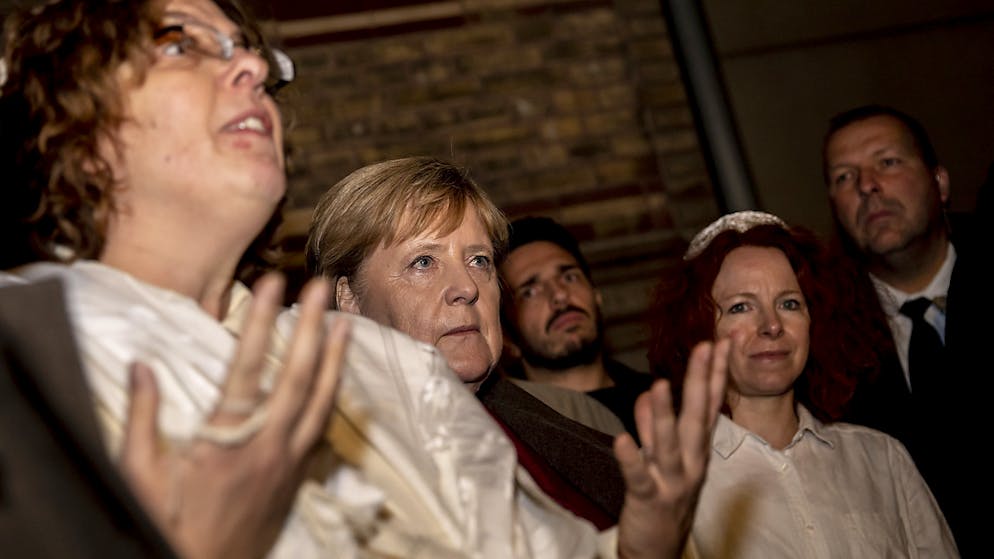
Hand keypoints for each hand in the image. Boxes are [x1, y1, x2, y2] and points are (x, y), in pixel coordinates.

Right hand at [118, 274, 348, 558]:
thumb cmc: (167, 525)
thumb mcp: (139, 476)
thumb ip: (144, 419)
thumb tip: (141, 366)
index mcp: (225, 441)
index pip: (247, 367)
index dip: (261, 322)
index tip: (272, 283)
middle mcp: (266, 446)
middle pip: (296, 375)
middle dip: (309, 325)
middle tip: (320, 285)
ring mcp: (288, 461)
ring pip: (320, 400)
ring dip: (334, 357)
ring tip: (344, 320)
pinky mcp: (297, 476)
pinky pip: (321, 427)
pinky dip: (331, 395)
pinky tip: (337, 374)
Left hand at [614, 339, 728, 558]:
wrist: (658, 549)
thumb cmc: (662, 497)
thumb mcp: (661, 456)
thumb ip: (654, 425)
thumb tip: (649, 391)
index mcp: (695, 449)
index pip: (708, 405)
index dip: (713, 373)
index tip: (718, 342)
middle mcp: (690, 462)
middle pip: (698, 417)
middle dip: (701, 381)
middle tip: (704, 347)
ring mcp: (672, 481)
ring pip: (668, 445)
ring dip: (665, 415)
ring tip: (660, 384)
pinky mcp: (648, 499)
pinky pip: (639, 477)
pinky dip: (630, 459)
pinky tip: (620, 440)